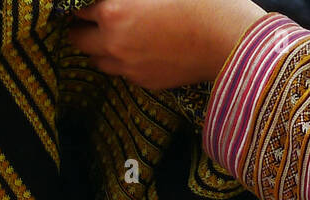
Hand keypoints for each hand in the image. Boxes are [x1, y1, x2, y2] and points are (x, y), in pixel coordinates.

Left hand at [67, 0, 267, 89]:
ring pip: (96, 60)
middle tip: (92, 18)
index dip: (86, 4)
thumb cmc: (205, 2)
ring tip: (113, 35)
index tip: (95, 3)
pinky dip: (122, 60)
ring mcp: (127, 67)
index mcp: (114, 11)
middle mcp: (113, 43)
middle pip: (78, 39)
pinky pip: (121, 71)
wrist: (231, 40)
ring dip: (99, 47)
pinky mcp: (143, 81)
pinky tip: (138, 47)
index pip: (80, 9)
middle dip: (82, 27)